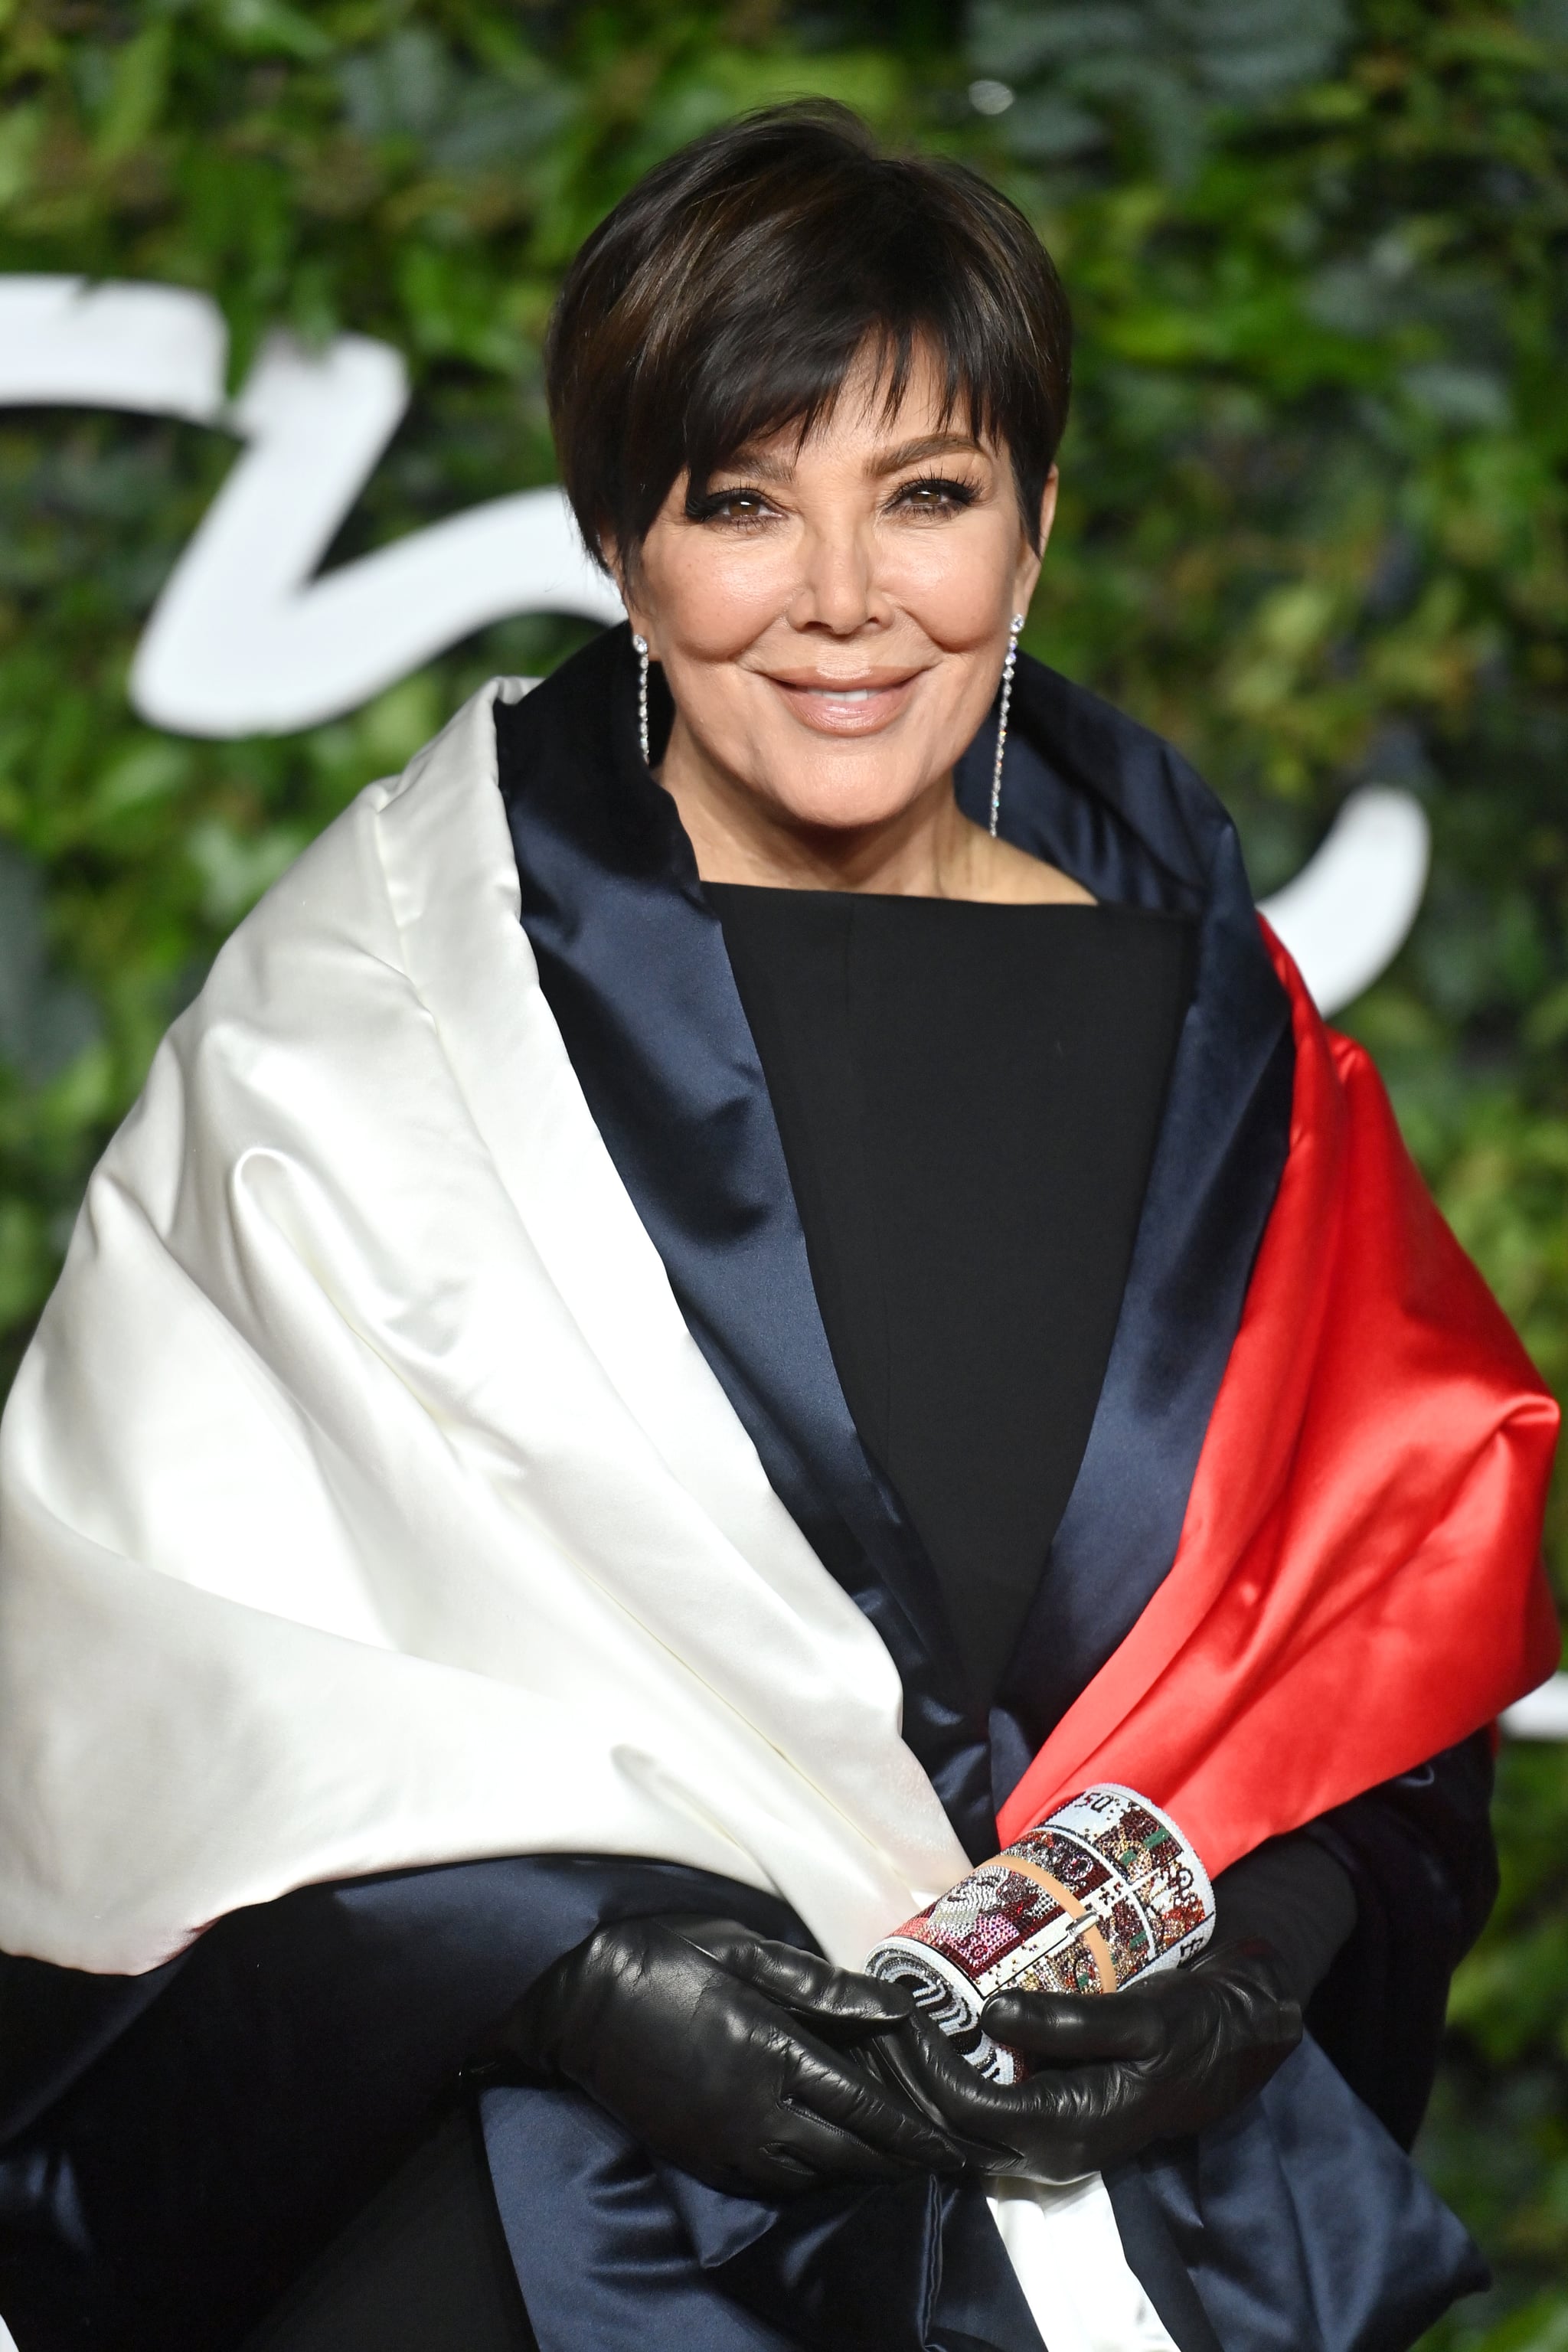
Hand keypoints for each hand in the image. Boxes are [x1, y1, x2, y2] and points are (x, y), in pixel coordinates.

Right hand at [497, 1913, 969, 2198]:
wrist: (581, 2002)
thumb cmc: (668, 1957)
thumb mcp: (746, 1952)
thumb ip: (822, 1988)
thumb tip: (895, 2009)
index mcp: (775, 2051)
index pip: (864, 2107)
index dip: (914, 2132)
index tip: (955, 2145)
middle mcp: (757, 2110)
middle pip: (849, 2152)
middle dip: (901, 2160)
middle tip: (944, 2163)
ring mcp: (727, 2140)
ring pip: (814, 2174)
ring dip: (859, 2169)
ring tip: (897, 2162)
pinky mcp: (702, 2157)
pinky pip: (772, 2182)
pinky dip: (810, 2177)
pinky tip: (825, 2161)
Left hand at [875, 1940, 1301, 2183]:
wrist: (1229, 2047)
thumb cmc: (1188, 2029)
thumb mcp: (1139, 2019)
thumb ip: (1069, 2022)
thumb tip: (990, 2014)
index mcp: (1069, 2128)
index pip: (969, 2109)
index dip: (925, 2067)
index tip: (893, 2014)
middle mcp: (1051, 2147)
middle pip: (955, 2124)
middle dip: (910, 2076)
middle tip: (876, 2014)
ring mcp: (1048, 2138)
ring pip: (963, 2121)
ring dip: (923, 2078)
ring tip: (890, 2022)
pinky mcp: (1048, 2118)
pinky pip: (982, 2108)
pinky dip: (949, 2076)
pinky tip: (929, 2036)